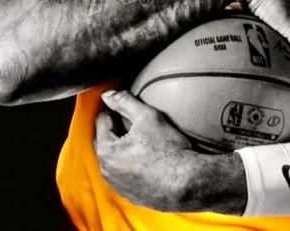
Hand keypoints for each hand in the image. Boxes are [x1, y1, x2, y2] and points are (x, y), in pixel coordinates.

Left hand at [94, 89, 247, 213]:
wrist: (187, 182)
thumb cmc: (167, 148)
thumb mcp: (147, 117)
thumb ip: (125, 102)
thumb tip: (107, 94)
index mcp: (107, 151)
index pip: (102, 121)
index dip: (114, 109)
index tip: (126, 105)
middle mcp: (107, 171)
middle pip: (106, 141)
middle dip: (116, 129)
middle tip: (134, 120)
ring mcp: (118, 186)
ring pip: (114, 159)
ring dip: (122, 148)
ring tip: (141, 139)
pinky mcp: (131, 195)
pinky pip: (124, 174)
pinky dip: (130, 164)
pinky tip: (146, 158)